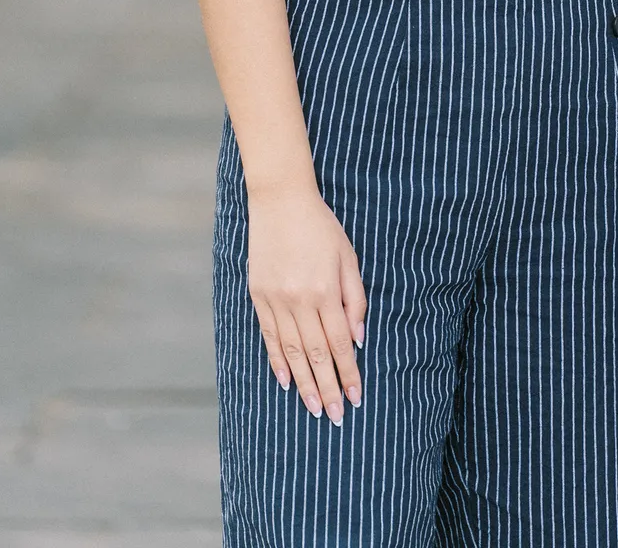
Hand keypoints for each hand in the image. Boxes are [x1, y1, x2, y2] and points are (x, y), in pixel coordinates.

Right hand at [247, 183, 366, 421]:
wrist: (280, 201)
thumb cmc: (321, 227)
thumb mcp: (348, 256)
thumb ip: (355, 298)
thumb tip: (359, 339)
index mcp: (326, 291)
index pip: (340, 344)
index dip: (349, 373)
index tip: (356, 397)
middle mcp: (300, 301)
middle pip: (317, 355)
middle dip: (328, 388)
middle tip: (337, 417)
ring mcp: (276, 300)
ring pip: (292, 352)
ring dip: (304, 384)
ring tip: (315, 409)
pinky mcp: (258, 296)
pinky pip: (269, 337)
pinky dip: (278, 362)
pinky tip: (286, 382)